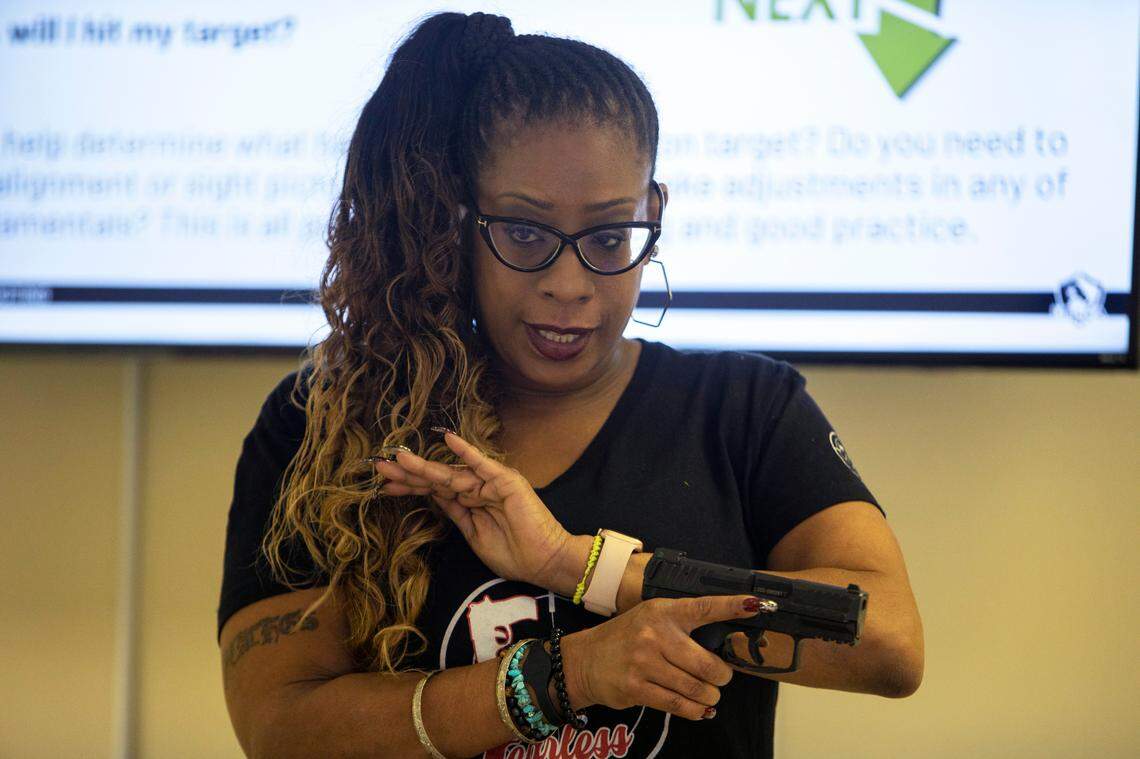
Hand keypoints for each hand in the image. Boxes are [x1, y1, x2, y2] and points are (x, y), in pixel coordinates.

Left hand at [373, 430, 571, 587]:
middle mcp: (478, 487)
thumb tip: (433, 495)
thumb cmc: (514, 554)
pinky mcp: (505, 481)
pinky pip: (482, 464)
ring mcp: (491, 482)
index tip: (385, 484)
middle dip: (409, 474)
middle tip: (380, 467)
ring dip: (425, 467)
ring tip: (399, 459)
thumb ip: (455, 512)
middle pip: (437, 479)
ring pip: (451, 474)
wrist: (544, 562)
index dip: (410, 486)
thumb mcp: (473, 534)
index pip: (434, 491)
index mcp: (470, 501)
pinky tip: (447, 439)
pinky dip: (466, 452)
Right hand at [561, 594, 764, 720]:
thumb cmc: (626, 638)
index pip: (704, 607)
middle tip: (719, 678)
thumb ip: (681, 626)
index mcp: (663, 611)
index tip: (755, 604)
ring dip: (708, 697)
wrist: (584, 660)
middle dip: (721, 677)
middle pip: (708, 664)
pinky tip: (698, 709)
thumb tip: (722, 644)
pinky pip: (678, 705)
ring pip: (697, 689)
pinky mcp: (637, 688)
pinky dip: (695, 711)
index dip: (731, 607)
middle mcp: (654, 634)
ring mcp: (644, 662)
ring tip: (707, 694)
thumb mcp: (650, 619)